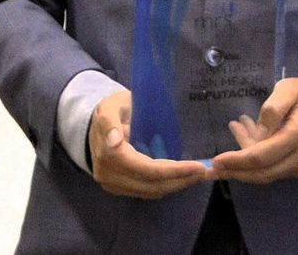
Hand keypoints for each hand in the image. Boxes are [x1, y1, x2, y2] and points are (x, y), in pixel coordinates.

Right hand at [88, 89, 209, 197]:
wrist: (93, 123)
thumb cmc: (110, 109)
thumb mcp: (110, 106)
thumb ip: (110, 122)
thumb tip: (114, 142)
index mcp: (109, 154)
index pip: (148, 170)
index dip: (175, 171)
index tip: (198, 167)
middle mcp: (108, 174)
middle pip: (152, 185)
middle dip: (180, 180)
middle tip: (204, 172)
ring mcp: (111, 184)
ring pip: (150, 192)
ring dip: (175, 185)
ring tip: (196, 175)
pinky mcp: (116, 188)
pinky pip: (144, 192)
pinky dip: (164, 186)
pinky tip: (179, 178)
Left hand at [210, 78, 297, 183]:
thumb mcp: (291, 88)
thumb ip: (274, 106)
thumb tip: (260, 130)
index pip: (261, 157)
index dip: (236, 161)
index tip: (215, 162)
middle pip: (262, 173)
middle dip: (235, 171)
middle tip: (213, 168)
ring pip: (269, 173)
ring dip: (246, 162)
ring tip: (236, 131)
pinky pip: (278, 170)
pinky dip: (260, 160)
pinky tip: (251, 138)